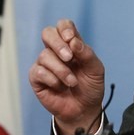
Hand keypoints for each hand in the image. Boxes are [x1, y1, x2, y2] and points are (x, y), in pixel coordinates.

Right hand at [29, 19, 104, 134]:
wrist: (84, 109)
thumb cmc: (91, 86)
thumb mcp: (95, 69)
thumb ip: (86, 53)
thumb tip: (73, 41)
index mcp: (72, 44)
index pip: (63, 25)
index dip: (65, 27)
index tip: (71, 38)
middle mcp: (57, 51)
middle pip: (47, 33)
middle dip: (58, 44)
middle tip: (69, 57)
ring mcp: (46, 64)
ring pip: (44, 55)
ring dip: (61, 70)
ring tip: (72, 82)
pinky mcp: (37, 78)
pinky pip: (38, 71)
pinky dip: (52, 79)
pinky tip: (60, 86)